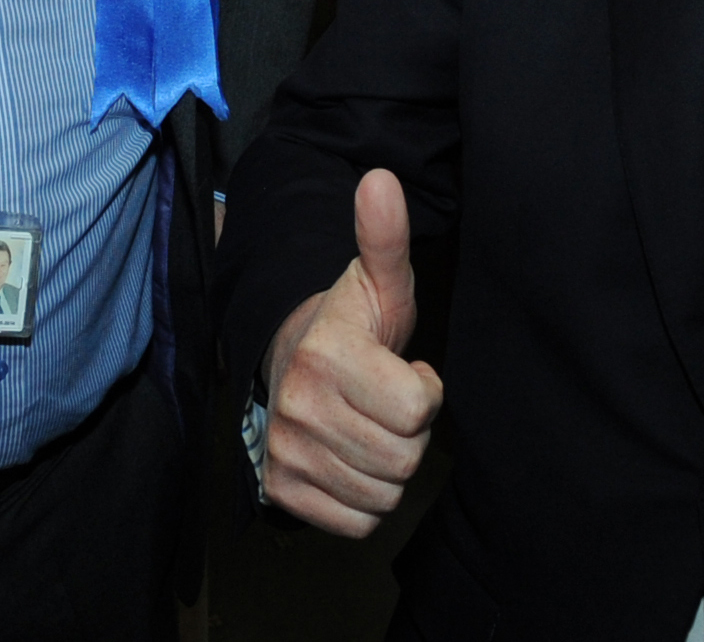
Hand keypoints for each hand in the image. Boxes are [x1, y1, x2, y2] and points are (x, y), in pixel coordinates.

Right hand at [260, 169, 443, 537]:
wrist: (287, 361)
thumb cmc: (349, 326)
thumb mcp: (377, 282)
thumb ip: (384, 238)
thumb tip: (381, 179)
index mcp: (327, 355)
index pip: (418, 408)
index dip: (423, 390)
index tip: (401, 370)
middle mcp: (298, 407)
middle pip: (405, 457)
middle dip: (408, 431)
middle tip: (384, 401)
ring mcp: (285, 453)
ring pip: (384, 494)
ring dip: (387, 466)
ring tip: (367, 424)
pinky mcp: (280, 491)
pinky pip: (358, 522)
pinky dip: (364, 499)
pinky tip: (350, 457)